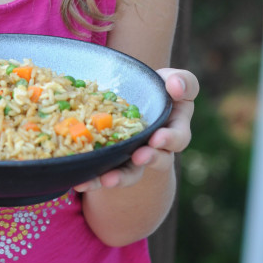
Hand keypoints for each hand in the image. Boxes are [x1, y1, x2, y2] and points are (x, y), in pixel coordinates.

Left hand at [74, 67, 198, 192]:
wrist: (134, 98)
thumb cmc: (158, 88)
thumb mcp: (173, 81)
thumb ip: (181, 82)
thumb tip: (175, 86)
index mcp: (175, 128)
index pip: (179, 136)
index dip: (169, 139)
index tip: (157, 138)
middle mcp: (158, 148)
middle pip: (159, 160)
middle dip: (150, 159)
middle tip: (139, 156)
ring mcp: (135, 156)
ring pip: (132, 172)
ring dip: (121, 177)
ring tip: (107, 179)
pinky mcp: (115, 160)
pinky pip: (106, 173)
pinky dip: (95, 179)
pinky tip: (80, 182)